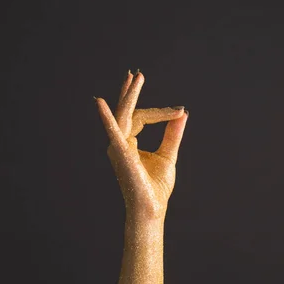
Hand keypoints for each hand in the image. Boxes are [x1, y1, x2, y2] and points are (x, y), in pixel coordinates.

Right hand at [95, 70, 187, 218]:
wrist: (152, 208)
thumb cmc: (156, 187)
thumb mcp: (168, 155)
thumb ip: (172, 134)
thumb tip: (182, 114)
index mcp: (128, 143)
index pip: (141, 118)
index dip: (160, 112)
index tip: (178, 110)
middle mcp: (120, 143)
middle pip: (127, 112)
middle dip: (130, 92)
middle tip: (137, 74)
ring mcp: (118, 147)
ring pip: (123, 115)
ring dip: (129, 95)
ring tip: (136, 77)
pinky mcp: (121, 153)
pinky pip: (113, 132)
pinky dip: (106, 117)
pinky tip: (101, 104)